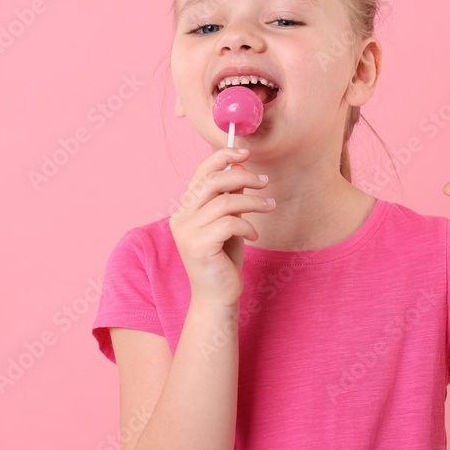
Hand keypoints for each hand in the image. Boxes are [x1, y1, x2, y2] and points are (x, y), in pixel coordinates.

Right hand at [169, 147, 274, 306]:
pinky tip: (254, 235)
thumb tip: (240, 167)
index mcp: (184, 209)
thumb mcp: (228, 222)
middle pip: (211, 182)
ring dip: (253, 202)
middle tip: (264, 182)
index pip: (200, 173)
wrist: (218, 297)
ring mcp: (187, 232)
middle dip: (242, 176)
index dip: (222, 157)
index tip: (244, 152)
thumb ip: (229, 197)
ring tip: (269, 207)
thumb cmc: (223, 259)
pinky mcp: (198, 246)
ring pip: (224, 202)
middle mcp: (180, 218)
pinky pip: (230, 223)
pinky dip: (247, 225)